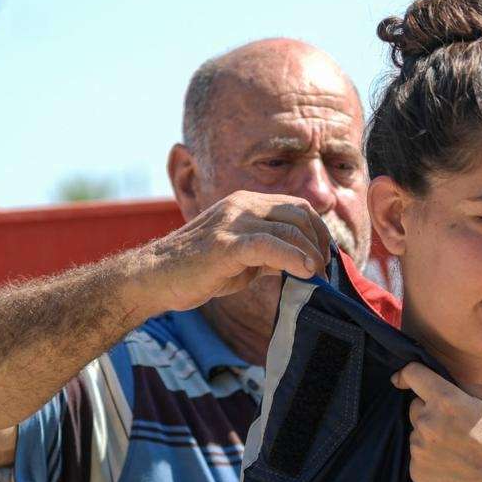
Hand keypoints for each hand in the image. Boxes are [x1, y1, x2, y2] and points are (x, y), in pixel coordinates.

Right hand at [149, 190, 330, 312]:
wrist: (155, 277)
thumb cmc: (196, 270)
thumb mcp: (241, 258)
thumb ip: (270, 254)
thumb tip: (304, 264)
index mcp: (245, 204)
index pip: (297, 206)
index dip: (318, 230)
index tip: (325, 257)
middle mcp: (241, 205)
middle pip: (299, 214)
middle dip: (320, 242)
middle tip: (326, 270)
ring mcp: (232, 223)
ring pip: (289, 229)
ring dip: (311, 255)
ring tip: (319, 277)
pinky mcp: (224, 245)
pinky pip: (269, 245)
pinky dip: (293, 258)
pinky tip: (305, 273)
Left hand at [391, 363, 481, 481]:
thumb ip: (465, 385)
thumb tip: (447, 382)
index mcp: (445, 400)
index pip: (412, 374)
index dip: (406, 374)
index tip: (401, 379)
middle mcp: (426, 422)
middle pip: (415, 407)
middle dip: (430, 411)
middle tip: (455, 427)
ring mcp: (419, 449)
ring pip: (417, 434)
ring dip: (431, 438)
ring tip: (458, 451)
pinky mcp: (416, 472)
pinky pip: (418, 458)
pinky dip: (430, 460)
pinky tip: (452, 466)